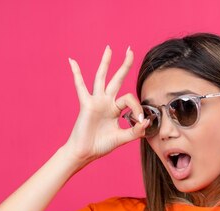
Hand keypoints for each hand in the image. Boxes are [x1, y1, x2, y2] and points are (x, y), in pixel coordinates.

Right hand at [64, 46, 149, 163]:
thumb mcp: (122, 138)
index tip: (140, 121)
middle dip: (124, 65)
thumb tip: (147, 121)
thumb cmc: (101, 145)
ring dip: (105, 63)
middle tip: (130, 50)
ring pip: (101, 78)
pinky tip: (72, 60)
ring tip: (109, 49)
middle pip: (117, 79)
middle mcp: (106, 102)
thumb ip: (135, 131)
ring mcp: (96, 101)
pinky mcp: (86, 104)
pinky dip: (76, 73)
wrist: (86, 152)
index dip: (137, 108)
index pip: (129, 100)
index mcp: (115, 109)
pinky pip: (80, 86)